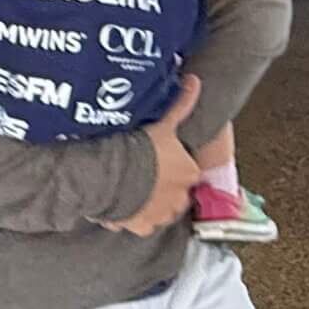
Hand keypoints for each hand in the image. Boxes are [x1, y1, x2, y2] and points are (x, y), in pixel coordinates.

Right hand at [99, 77, 201, 237]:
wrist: (113, 174)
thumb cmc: (141, 149)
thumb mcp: (164, 124)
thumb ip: (182, 105)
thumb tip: (195, 81)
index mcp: (190, 174)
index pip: (189, 172)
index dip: (175, 167)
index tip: (161, 162)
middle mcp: (181, 199)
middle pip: (176, 194)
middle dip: (164, 187)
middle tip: (146, 175)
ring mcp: (162, 215)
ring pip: (160, 211)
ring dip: (151, 203)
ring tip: (133, 189)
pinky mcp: (143, 227)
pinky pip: (141, 224)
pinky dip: (134, 217)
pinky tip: (123, 205)